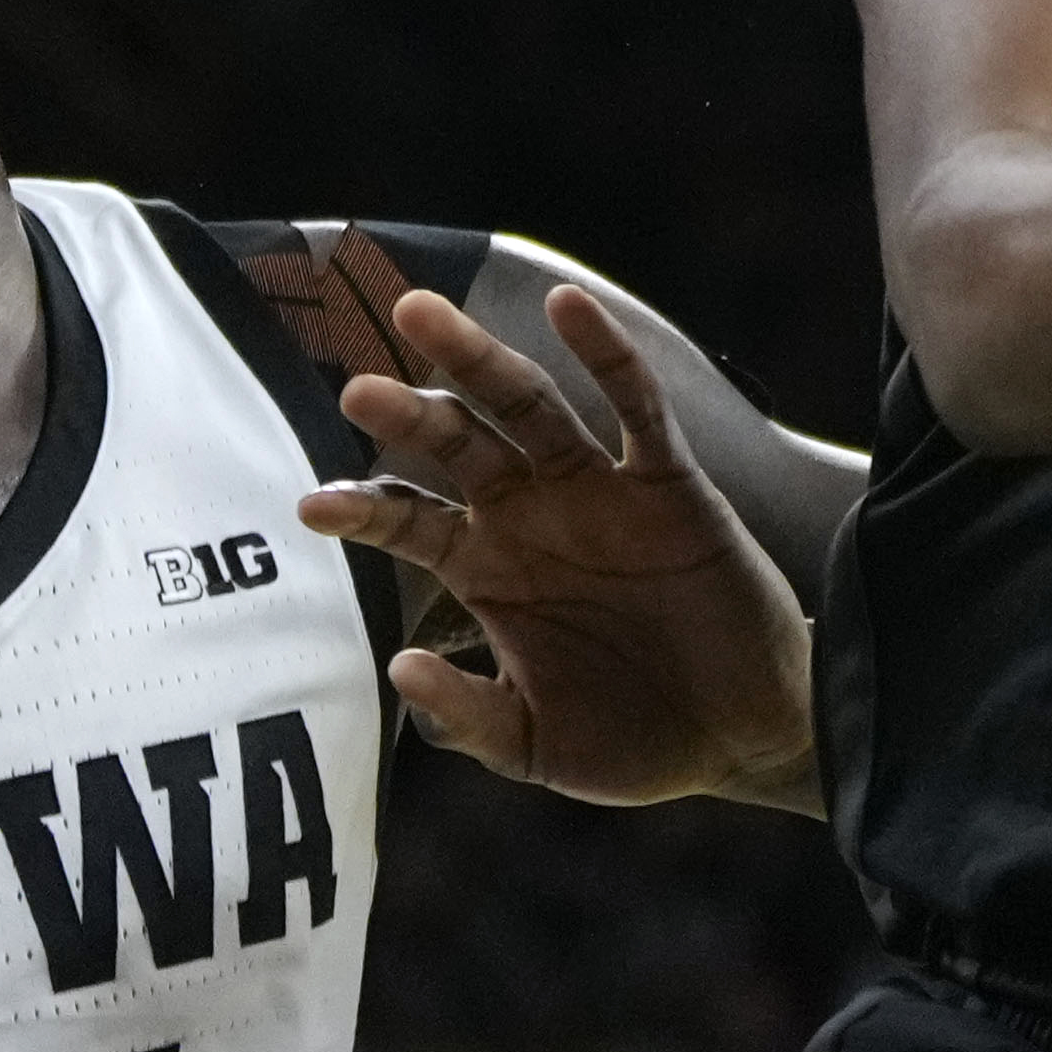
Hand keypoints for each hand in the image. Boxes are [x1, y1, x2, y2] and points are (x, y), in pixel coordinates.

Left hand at [302, 286, 817, 812]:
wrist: (740, 738)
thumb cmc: (632, 741)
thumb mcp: (534, 745)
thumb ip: (466, 715)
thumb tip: (399, 666)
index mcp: (490, 571)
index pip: (411, 523)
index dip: (364, 510)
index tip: (311, 507)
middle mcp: (533, 517)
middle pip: (458, 443)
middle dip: (408, 413)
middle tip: (357, 390)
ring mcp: (599, 492)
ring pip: (529, 406)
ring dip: (477, 360)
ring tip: (419, 315)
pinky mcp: (669, 483)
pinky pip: (635, 408)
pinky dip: (605, 354)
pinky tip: (569, 306)